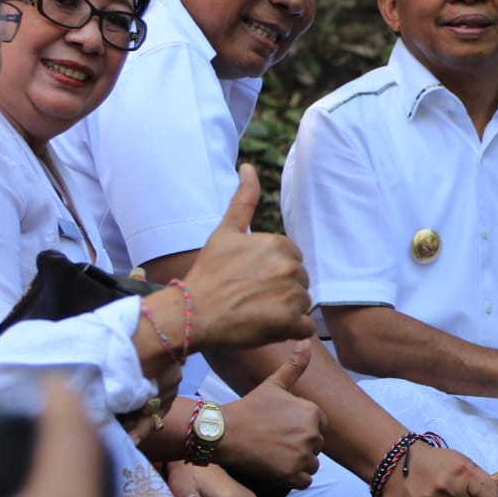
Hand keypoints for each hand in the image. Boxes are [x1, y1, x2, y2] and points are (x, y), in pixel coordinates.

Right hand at [181, 164, 314, 349]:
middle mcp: (289, 267)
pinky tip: (267, 327)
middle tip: (250, 296)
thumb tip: (248, 165)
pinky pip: (304, 328)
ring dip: (285, 311)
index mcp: (279, 245)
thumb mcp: (225, 231)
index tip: (250, 278)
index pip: (293, 259)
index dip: (273, 271)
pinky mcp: (290, 322)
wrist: (193, 313)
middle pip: (299, 281)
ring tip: (255, 311)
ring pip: (302, 304)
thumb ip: (243, 199)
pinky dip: (291, 331)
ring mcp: (291, 295)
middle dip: (281, 290)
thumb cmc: (208, 274)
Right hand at [220, 341, 324, 488]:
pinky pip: (305, 481)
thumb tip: (306, 339)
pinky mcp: (292, 475)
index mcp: (313, 412)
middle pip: (316, 446)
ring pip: (312, 464)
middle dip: (300, 446)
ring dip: (297, 463)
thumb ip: (295, 365)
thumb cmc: (250, 407)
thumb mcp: (275, 384)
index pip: (321, 426)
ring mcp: (302, 455)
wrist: (225, 433)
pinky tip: (276, 466)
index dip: (301, 428)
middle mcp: (311, 433)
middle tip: (275, 440)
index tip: (281, 427)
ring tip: (275, 453)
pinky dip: (293, 477)